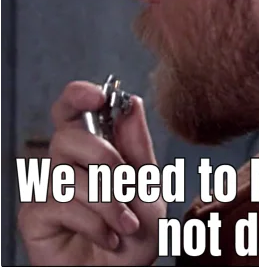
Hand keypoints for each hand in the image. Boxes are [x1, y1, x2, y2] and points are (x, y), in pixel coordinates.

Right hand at [18, 81, 165, 265]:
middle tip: (128, 184)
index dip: (79, 96)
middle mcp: (67, 162)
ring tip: (126, 223)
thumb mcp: (149, 183)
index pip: (73, 109)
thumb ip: (138, 144)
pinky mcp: (35, 216)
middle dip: (106, 159)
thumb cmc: (136, 231)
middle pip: (68, 135)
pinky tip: (108, 236)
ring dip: (109, 201)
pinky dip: (96, 223)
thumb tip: (131, 101)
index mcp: (95, 146)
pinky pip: (63, 205)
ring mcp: (49, 188)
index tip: (96, 97)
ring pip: (70, 174)